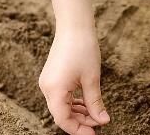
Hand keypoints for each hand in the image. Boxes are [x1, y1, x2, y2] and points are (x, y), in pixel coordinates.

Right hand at [41, 0, 109, 134]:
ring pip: (62, 106)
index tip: (95, 133)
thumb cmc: (84, 49)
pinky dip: (74, 102)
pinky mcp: (52, 77)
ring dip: (78, 112)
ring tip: (96, 114)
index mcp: (55, 90)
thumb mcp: (92, 79)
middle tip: (100, 123)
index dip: (78, 130)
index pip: (63, 120)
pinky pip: (61, 96)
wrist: (74, 26)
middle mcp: (47, 88)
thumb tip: (103, 121)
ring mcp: (48, 82)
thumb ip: (95, 103)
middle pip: (62, 114)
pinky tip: (88, 103)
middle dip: (81, 121)